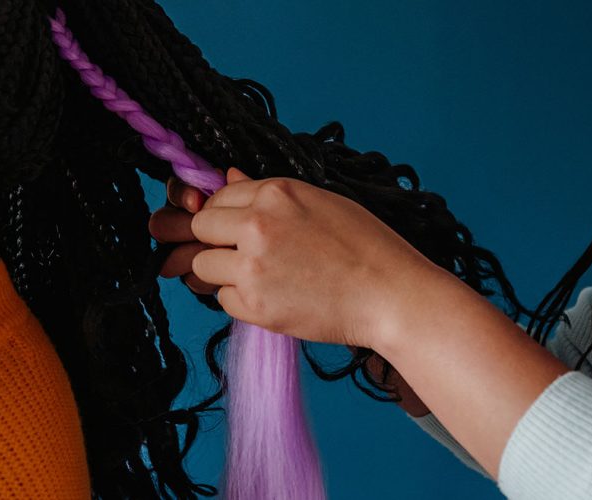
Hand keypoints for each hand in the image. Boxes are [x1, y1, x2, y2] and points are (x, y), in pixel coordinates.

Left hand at [151, 168, 442, 349]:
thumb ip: (267, 193)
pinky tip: (273, 297)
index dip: (225, 214)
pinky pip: (222, 299)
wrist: (391, 296)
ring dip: (221, 273)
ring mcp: (252, 266)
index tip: (238, 229)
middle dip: (214, 240)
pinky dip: (240, 301)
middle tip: (242, 255)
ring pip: (201, 265)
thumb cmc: (365, 247)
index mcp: (275, 193)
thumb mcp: (319, 202)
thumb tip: (227, 175)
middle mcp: (257, 225)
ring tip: (259, 278)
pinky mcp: (254, 305)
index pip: (218, 196)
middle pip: (200, 227)